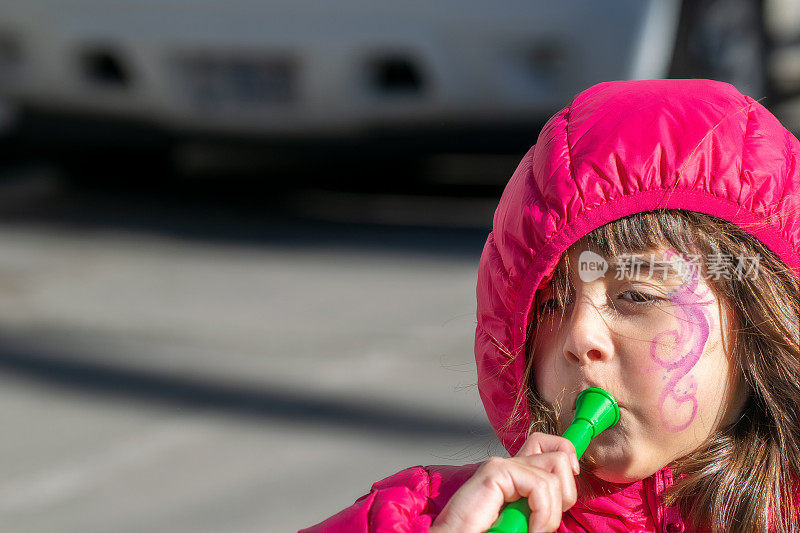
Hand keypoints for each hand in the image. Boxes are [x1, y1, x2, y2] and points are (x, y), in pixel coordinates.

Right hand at [430, 432, 579, 532]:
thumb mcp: (527, 521)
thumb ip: (541, 506)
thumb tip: (570, 488)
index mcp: (516, 478)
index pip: (548, 446)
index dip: (567, 457)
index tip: (567, 494)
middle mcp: (509, 466)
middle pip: (560, 453)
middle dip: (567, 492)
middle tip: (545, 522)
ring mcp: (501, 466)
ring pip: (556, 468)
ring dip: (553, 511)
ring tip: (533, 529)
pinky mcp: (495, 472)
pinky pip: (541, 484)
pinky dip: (544, 513)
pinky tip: (530, 528)